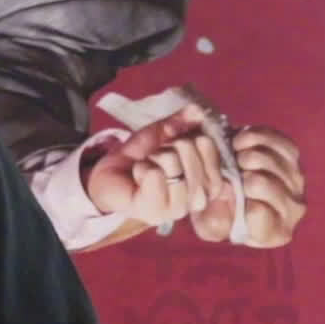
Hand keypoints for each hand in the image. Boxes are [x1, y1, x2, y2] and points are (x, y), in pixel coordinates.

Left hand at [85, 104, 226, 226]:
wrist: (110, 176)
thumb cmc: (141, 157)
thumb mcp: (160, 134)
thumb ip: (179, 123)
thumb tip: (197, 111)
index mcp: (207, 180)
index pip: (213, 151)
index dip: (192, 138)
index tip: (176, 144)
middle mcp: (200, 197)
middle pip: (190, 151)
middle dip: (167, 147)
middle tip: (156, 158)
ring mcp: (180, 207)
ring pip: (172, 163)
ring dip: (153, 159)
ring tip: (147, 167)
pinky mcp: (157, 213)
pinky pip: (155, 176)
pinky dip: (142, 168)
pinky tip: (139, 177)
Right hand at [191, 125, 306, 246]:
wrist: (231, 186)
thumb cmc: (221, 211)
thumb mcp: (209, 225)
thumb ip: (212, 220)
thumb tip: (225, 192)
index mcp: (274, 232)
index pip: (257, 214)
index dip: (236, 201)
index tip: (226, 195)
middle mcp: (293, 209)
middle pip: (262, 184)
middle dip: (239, 175)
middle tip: (229, 173)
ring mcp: (296, 181)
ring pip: (271, 161)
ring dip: (247, 156)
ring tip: (234, 157)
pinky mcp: (292, 157)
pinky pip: (278, 142)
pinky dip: (255, 138)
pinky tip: (240, 142)